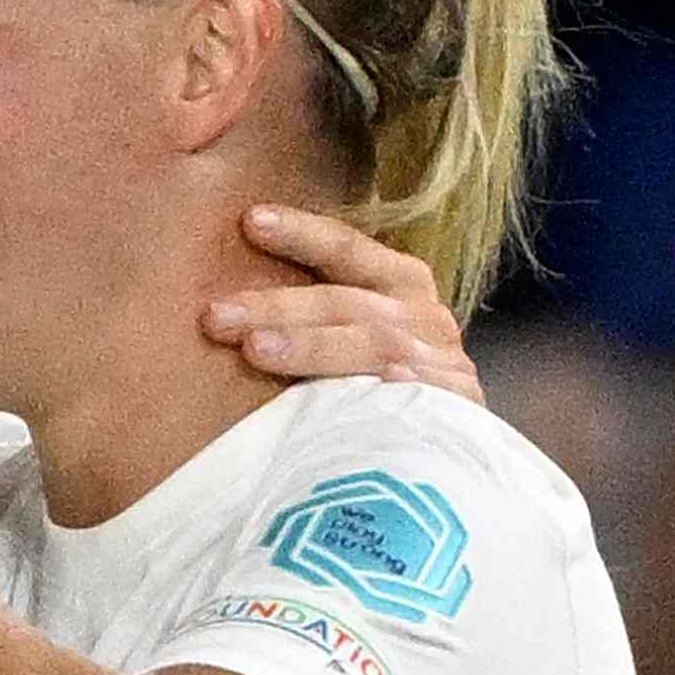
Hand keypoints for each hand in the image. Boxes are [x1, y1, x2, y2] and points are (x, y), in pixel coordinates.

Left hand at [202, 205, 475, 393]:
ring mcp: (444, 364)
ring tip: (255, 350)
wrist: (449, 453)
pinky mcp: (457, 411)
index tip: (249, 220)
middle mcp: (425, 316)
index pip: (346, 249)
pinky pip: (414, 397)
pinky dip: (379, 390)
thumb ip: (310, 315)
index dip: (301, 232)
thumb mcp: (352, 337)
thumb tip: (222, 306)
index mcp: (400, 283)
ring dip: (311, 346)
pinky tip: (343, 394)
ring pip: (372, 345)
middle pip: (345, 301)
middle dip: (277, 305)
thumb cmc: (378, 387)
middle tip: (216, 316)